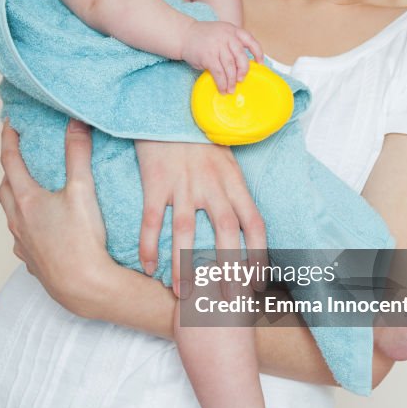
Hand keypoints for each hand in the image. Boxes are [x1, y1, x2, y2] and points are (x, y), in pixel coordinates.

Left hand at [0, 119, 111, 317]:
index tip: (10, 124)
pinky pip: (22, 240)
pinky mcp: (33, 262)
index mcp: (27, 200)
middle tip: (19, 158)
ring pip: (11, 216)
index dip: (9, 139)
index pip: (11, 161)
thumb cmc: (83, 241)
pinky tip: (41, 230)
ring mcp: (23, 244)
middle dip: (10, 171)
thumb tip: (76, 124)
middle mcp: (19, 222)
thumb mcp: (83, 190)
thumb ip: (78, 154)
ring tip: (31, 193)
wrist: (85, 287)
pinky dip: (27, 228)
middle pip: (5, 189)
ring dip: (16, 200)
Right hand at [135, 139, 267, 294]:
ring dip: (184, 265)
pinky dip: (148, 245)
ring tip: (184, 293)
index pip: (254, 223)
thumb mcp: (226, 159)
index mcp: (234, 180)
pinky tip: (147, 267)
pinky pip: (151, 219)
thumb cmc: (199, 137)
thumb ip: (233, 190)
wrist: (170, 107)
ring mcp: (182, 184)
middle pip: (225, 232)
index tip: (257, 283)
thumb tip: (242, 225)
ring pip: (184, 231)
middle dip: (227, 269)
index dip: (259, 255)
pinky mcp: (155, 181)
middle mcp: (212, 184)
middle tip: (226, 300)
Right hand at [181, 20, 262, 92]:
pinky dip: (222, 83)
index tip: (260, 63)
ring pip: (230, 67)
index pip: (250, 41)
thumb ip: (232, 43)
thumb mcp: (222, 33)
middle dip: (243, 71)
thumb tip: (242, 65)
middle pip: (241, 57)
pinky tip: (222, 89)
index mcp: (233, 30)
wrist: (184, 35)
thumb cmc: (204, 37)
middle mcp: (227, 37)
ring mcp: (217, 46)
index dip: (258, 52)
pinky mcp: (208, 56)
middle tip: (242, 79)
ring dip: (232, 81)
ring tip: (231, 89)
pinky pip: (219, 73)